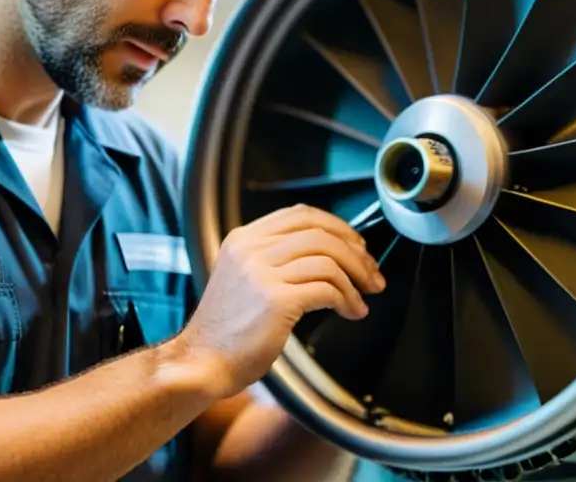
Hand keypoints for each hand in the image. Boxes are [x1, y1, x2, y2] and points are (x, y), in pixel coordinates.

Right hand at [177, 204, 385, 399]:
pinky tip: (351, 312)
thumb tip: (328, 251)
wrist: (203, 362)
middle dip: (355, 252)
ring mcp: (261, 274)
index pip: (300, 214)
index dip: (336, 226)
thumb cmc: (227, 329)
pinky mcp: (275, 301)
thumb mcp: (241, 277)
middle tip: (371, 274)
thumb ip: (272, 258)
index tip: (356, 246)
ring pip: (328, 260)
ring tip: (363, 299)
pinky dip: (347, 299)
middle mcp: (250, 250)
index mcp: (242, 239)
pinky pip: (327, 289)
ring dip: (356, 279)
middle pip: (319, 232)